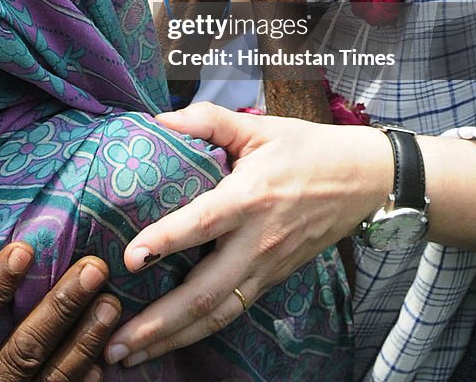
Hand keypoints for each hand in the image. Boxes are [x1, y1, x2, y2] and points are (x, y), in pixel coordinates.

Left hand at [104, 103, 390, 366]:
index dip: (166, 240)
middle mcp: (257, 240)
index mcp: (250, 197)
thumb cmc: (306, 149)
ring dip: (171, 338)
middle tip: (114, 343)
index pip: (203, 222)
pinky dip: (199, 332)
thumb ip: (209, 120)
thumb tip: (160, 119)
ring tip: (129, 356)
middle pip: (205, 291)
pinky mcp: (272, 279)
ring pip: (216, 314)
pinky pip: (232, 312)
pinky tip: (170, 342)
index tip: (131, 258)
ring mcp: (266, 266)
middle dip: (158, 322)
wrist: (361, 180)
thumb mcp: (260, 125)